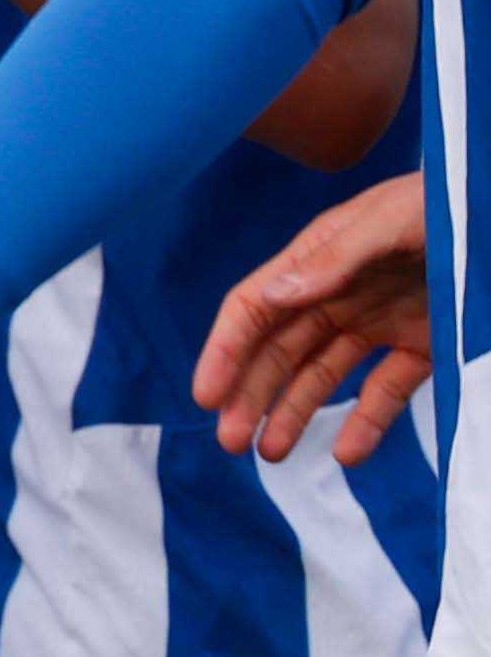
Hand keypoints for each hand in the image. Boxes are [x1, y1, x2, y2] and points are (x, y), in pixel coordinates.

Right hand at [192, 175, 432, 463]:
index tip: (207, 396)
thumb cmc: (448, 203)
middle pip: (280, 349)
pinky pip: (386, 390)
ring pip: (322, 374)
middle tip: (231, 441)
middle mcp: (338, 293)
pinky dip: (367, 422)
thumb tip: (276, 294)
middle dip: (251, 394)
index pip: (255, 308)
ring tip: (271, 452)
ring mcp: (379, 320)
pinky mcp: (421, 344)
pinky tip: (349, 453)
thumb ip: (337, 257)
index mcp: (318, 258)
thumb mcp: (393, 220)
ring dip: (294, 412)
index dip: (225, 351)